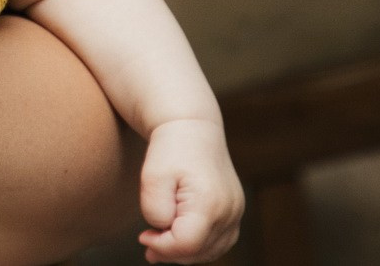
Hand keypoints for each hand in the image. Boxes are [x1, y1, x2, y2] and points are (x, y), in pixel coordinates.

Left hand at [136, 117, 243, 262]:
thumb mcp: (152, 177)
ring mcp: (236, 211)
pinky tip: (179, 237)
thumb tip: (164, 232)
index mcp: (210, 202)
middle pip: (199, 251)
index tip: (143, 237)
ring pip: (211, 250)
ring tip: (161, 242)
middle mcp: (229, 210)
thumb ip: (155, 211)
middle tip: (148, 243)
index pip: (186, 244)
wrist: (192, 126)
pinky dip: (199, 245)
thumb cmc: (170, 148)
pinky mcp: (235, 210)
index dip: (162, 247)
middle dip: (170, 252)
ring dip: (185, 252)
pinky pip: (220, 241)